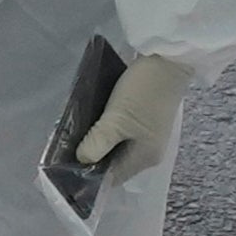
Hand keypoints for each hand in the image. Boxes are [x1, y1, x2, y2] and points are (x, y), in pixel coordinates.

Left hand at [73, 50, 197, 180]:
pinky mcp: (146, 117)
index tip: (67, 167)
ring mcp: (149, 133)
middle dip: (93, 157)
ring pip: (117, 146)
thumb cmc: (144, 91)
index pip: (113, 178)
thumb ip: (98, 143)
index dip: (90, 176)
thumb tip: (82, 160)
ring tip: (76, 135)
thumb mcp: (116, 119)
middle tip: (67, 149)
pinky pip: (122, 131)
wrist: (168, 56)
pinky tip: (93, 121)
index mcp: (145, 157)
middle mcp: (149, 151)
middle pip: (115, 163)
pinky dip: (107, 129)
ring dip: (98, 142)